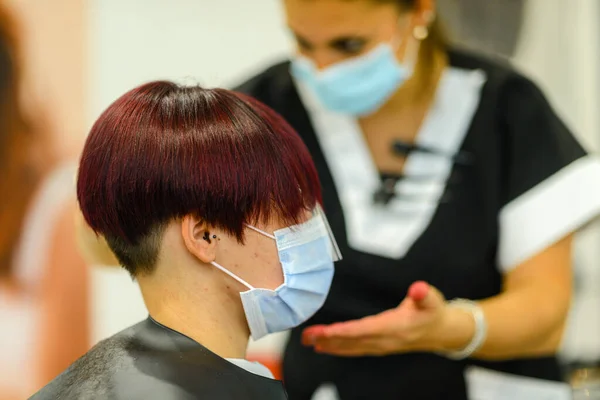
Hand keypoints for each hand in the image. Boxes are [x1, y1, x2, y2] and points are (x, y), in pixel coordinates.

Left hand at [302, 281, 450, 356]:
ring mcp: (381, 346)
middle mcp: (385, 340)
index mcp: (395, 328)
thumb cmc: (433, 311)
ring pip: (351, 347)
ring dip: (329, 344)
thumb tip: (419, 288)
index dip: (345, 332)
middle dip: (329, 339)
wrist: (441, 332)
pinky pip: (354, 349)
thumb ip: (424, 294)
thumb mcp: (432, 299)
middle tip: (307, 336)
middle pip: (353, 341)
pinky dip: (338, 348)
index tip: (326, 331)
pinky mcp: (378, 346)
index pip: (365, 330)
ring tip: (308, 340)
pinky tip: (323, 347)